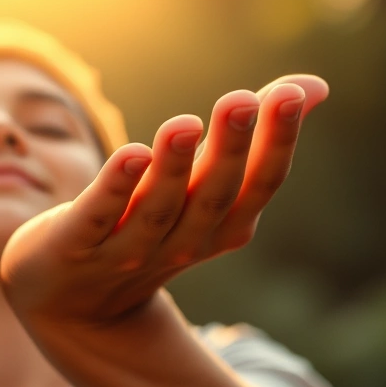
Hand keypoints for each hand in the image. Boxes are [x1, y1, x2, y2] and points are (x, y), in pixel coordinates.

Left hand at [0, 75, 327, 322]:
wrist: (71, 300)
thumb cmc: (149, 225)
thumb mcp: (203, 185)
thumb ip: (251, 136)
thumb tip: (314, 86)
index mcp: (218, 226)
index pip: (257, 186)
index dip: (277, 142)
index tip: (291, 94)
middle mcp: (181, 243)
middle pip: (212, 197)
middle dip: (229, 149)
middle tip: (241, 99)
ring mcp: (126, 251)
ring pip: (157, 210)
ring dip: (172, 168)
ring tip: (184, 124)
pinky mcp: (73, 245)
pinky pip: (97, 218)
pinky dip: (115, 189)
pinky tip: (131, 155)